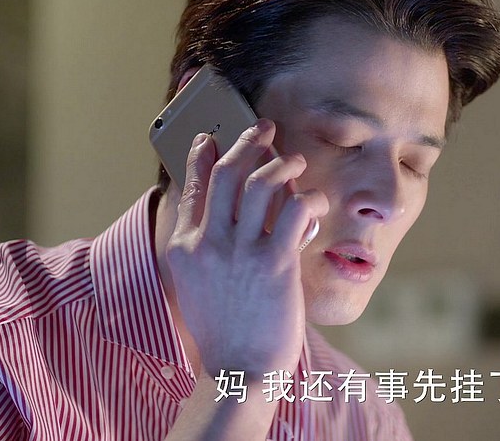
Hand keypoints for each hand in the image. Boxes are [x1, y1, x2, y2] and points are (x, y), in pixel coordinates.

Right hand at [164, 119, 328, 377]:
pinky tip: (314, 202)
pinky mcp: (274, 263)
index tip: (210, 137)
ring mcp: (239, 251)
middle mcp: (208, 243)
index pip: (191, 188)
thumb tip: (244, 214)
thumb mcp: (202, 287)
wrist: (240, 371)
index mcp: (185, 248)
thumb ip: (212, 249)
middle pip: (226, 173)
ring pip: (260, 183)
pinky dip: (307, 198)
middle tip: (265, 129)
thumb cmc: (228, 331)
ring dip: (281, 164)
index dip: (201, 156)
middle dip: (246, 143)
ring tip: (295, 160)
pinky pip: (294, 210)